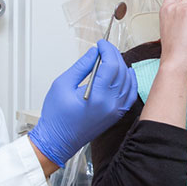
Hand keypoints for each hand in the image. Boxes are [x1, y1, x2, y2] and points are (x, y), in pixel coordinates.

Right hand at [29, 40, 137, 166]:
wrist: (57, 141)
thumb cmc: (56, 117)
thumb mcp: (63, 84)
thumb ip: (81, 66)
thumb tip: (94, 53)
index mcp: (97, 96)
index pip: (111, 65)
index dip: (107, 50)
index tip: (101, 44)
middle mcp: (110, 104)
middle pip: (121, 71)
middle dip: (114, 55)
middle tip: (104, 48)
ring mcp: (115, 111)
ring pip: (128, 82)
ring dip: (122, 66)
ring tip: (110, 58)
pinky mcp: (116, 115)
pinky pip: (129, 95)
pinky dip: (130, 82)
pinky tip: (126, 74)